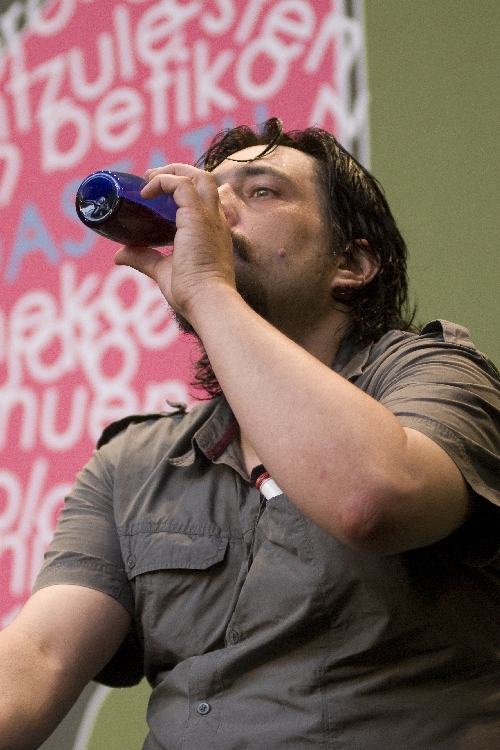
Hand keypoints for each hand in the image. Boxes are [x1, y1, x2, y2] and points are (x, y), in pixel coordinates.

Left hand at [114, 164, 235, 329]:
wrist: (207, 302)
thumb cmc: (191, 293)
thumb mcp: (163, 270)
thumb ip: (144, 259)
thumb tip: (119, 254)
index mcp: (213, 232)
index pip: (204, 199)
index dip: (182, 190)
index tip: (156, 194)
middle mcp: (215, 221)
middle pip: (203, 180)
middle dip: (178, 172)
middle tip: (151, 179)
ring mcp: (208, 217)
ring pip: (196, 176)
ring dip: (171, 172)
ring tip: (148, 179)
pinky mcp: (197, 217)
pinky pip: (180, 185)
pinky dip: (162, 181)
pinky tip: (146, 191)